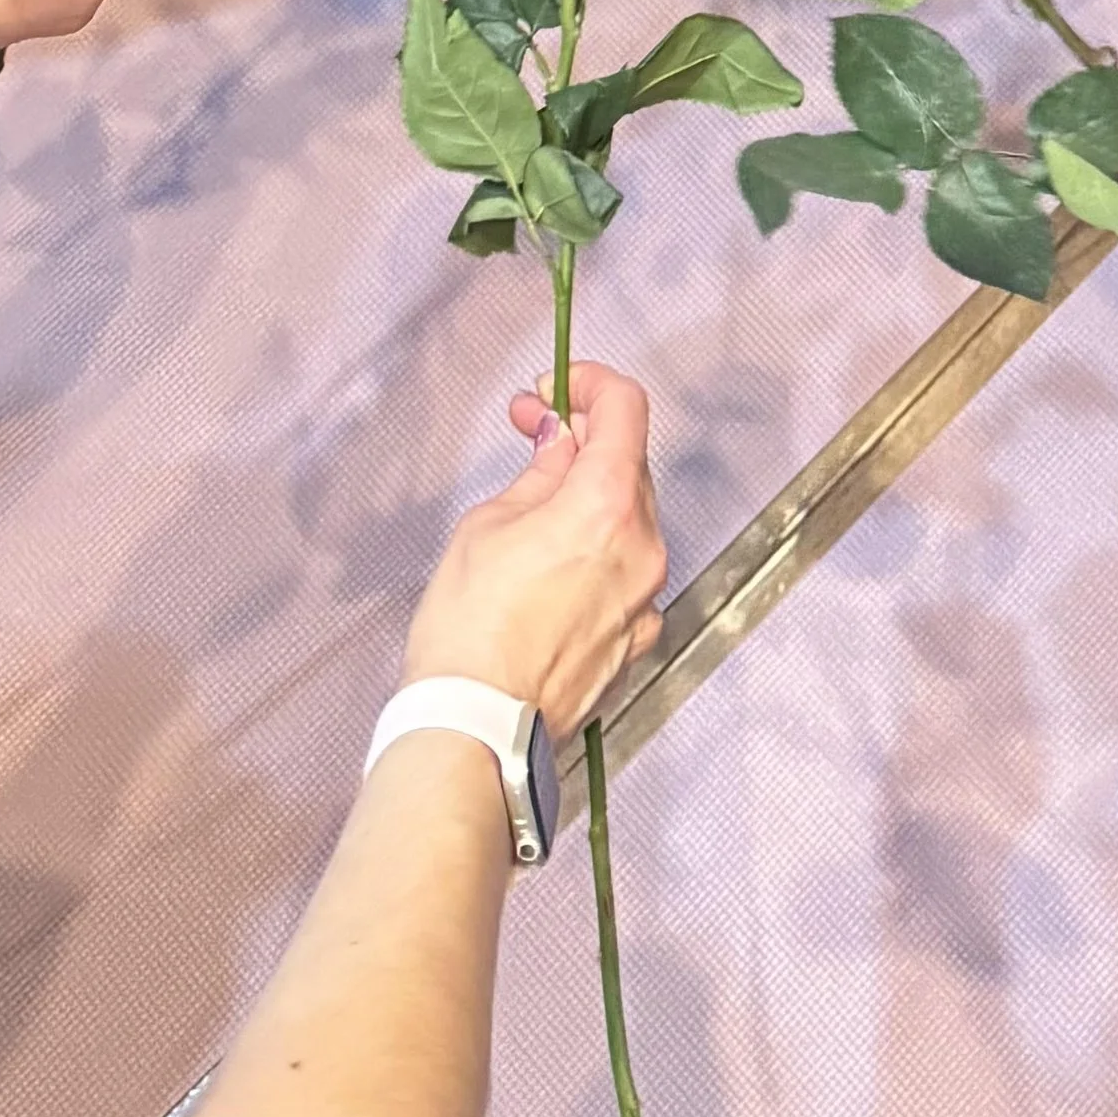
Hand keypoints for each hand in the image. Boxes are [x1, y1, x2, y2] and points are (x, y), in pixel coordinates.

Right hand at [403, 363, 667, 738]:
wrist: (478, 731)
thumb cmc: (470, 633)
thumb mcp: (488, 525)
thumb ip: (539, 473)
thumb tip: (559, 442)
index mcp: (607, 507)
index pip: (626, 409)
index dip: (590, 385)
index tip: (558, 388)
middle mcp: (643, 550)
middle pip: (629, 464)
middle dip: (583, 439)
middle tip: (533, 433)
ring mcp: (646, 599)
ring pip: (630, 520)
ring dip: (590, 497)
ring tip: (533, 507)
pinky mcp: (637, 640)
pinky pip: (626, 573)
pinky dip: (598, 553)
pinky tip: (552, 566)